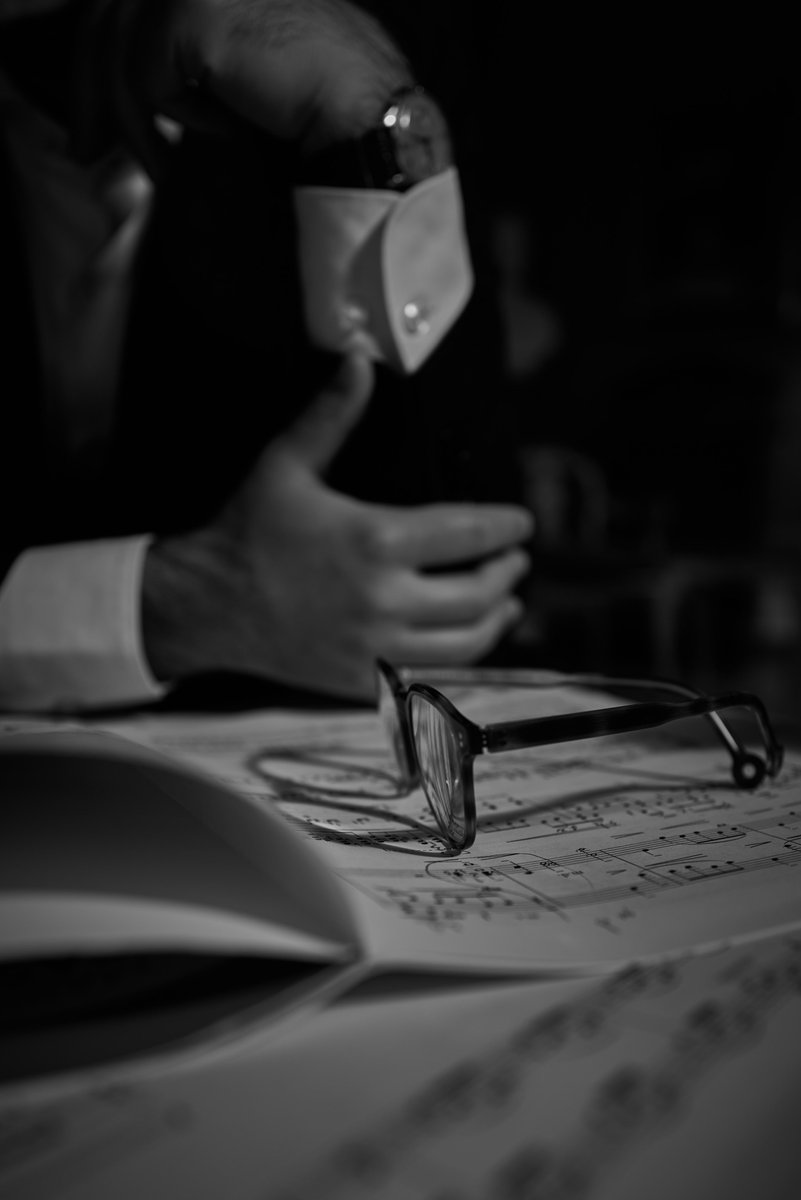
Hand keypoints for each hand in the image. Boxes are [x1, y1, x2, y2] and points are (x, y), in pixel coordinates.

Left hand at [119, 0, 412, 170]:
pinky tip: (219, 132)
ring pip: (118, 51)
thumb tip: (113, 96)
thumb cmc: (309, 103)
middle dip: (90, 92)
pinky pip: (143, 77)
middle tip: (86, 151)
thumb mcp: (230, 73)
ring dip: (131, 120)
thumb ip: (182, 62)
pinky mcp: (191, 12)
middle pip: (108, 21)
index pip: (122, 5)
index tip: (90, 123)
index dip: (96, 62)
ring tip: (160, 166)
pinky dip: (170, 119)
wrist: (361, 110)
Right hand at [143, 355, 533, 700]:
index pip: (467, 534)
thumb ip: (330, 414)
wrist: (205, 606)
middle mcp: (383, 600)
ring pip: (465, 644)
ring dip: (497, 621)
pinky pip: (431, 675)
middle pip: (477, 593)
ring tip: (508, 603)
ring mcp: (374, 647)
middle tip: (517, 559)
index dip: (504, 528)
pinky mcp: (362, 681)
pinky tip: (466, 639)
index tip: (523, 524)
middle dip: (507, 573)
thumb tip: (360, 357)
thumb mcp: (285, 464)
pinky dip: (460, 658)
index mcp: (374, 541)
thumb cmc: (247, 531)